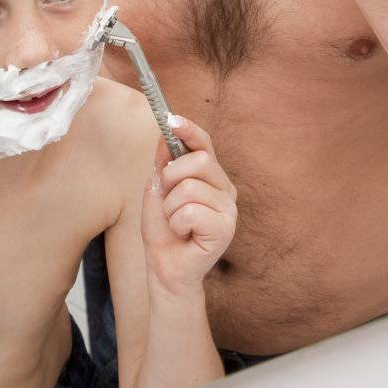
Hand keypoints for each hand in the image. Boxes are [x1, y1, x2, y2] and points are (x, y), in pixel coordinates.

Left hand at [140, 116, 236, 296]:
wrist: (165, 268)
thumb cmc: (164, 231)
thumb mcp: (158, 190)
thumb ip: (164, 163)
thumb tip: (165, 134)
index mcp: (211, 176)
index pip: (204, 144)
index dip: (189, 130)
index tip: (171, 119)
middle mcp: (225, 188)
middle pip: (198, 161)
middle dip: (171, 176)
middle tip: (166, 196)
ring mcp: (229, 209)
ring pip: (189, 188)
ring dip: (170, 207)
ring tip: (175, 222)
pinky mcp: (226, 229)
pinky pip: (190, 211)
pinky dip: (176, 222)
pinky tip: (183, 233)